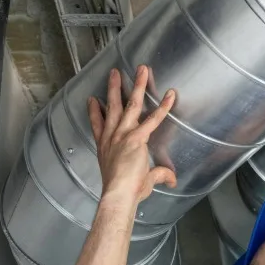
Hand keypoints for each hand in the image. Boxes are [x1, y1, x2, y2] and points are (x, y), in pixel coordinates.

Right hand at [87, 66, 176, 204]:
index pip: (97, 125)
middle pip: (112, 107)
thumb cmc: (125, 191)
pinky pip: (153, 118)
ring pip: (131, 104)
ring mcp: (123, 135)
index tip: (92, 100)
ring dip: (137, 85)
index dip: (94, 111)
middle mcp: (111, 137)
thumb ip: (159, 176)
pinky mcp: (136, 137)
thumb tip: (172, 180)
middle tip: (114, 73)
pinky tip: (171, 95)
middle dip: (114, 88)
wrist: (119, 194)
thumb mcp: (142, 181)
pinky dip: (164, 106)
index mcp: (105, 147)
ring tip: (141, 70)